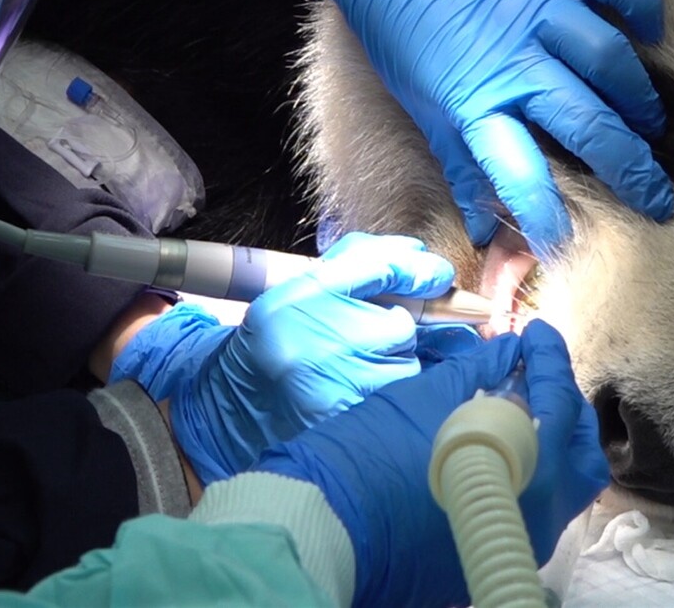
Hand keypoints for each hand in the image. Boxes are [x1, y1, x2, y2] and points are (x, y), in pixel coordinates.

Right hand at [111, 232, 453, 483]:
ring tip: (358, 369)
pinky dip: (394, 393)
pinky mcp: (350, 414)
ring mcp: (336, 377)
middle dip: (399, 330)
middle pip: (401, 323)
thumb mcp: (304, 289)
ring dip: (397, 364)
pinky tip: (365, 391)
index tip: (437, 275)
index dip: (416, 268)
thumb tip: (421, 259)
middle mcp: (320, 332)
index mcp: (305, 293)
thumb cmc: (280, 337)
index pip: (378, 266)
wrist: (236, 401)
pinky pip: (400, 396)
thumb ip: (359, 264)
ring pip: (406, 363)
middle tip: (372, 338)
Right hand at [253, 319, 608, 607]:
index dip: (550, 358)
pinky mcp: (488, 556)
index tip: (536, 331)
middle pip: (579, 456)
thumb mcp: (429, 398)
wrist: (323, 524)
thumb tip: (512, 352)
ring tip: (518, 406)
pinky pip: (530, 509)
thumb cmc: (373, 454)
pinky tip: (498, 445)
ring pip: (561, 488)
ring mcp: (518, 543)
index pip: (559, 402)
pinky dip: (527, 472)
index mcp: (532, 471)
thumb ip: (480, 372)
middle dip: (564, 408)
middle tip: (537, 373)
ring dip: (548, 443)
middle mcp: (539, 516)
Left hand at [301, 0, 673, 256]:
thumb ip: (463, 165)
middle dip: (630, 169)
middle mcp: (513, 61)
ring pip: (609, 60)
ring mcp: (539, 7)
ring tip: (649, 122)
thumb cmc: (405, 31)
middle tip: (658, 200)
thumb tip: (483, 231)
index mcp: (474, 102)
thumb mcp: (425, 104)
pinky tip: (649, 31)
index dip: (544, 214)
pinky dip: (641, 6)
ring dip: (639, 98)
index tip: (567, 243)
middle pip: (586, 124)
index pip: (517, 173)